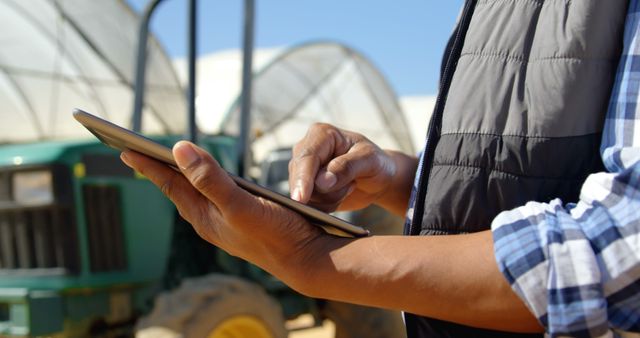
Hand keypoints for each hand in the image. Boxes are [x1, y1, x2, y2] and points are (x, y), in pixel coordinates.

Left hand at [120, 141, 329, 284]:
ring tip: (165, 163)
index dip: (148, 165)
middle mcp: (210, 221)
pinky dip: (202, 184)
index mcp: (205, 217)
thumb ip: (210, 179)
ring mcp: (225, 223)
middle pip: (177, 189)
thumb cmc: (277, 233)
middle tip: (137, 153)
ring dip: (179, 177)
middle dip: (158, 170)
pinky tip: (207, 181)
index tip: (126, 148)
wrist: (306, 260)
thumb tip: (179, 150)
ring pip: (194, 195)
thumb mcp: (241, 205)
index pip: (170, 184)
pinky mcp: (241, 222)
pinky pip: (211, 199)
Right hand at [289, 123, 414, 214]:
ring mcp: (302, 169)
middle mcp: (306, 149)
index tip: (301, 198)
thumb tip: (321, 181)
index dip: (303, 179)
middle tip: (352, 186)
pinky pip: (308, 204)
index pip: (306, 158)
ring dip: (329, 199)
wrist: (379, 178)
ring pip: (305, 194)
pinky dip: (326, 206)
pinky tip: (342, 195)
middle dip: (326, 191)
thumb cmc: (377, 163)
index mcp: (321, 134)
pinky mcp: (305, 187)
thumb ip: (347, 167)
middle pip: (300, 178)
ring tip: (349, 186)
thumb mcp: (370, 161)